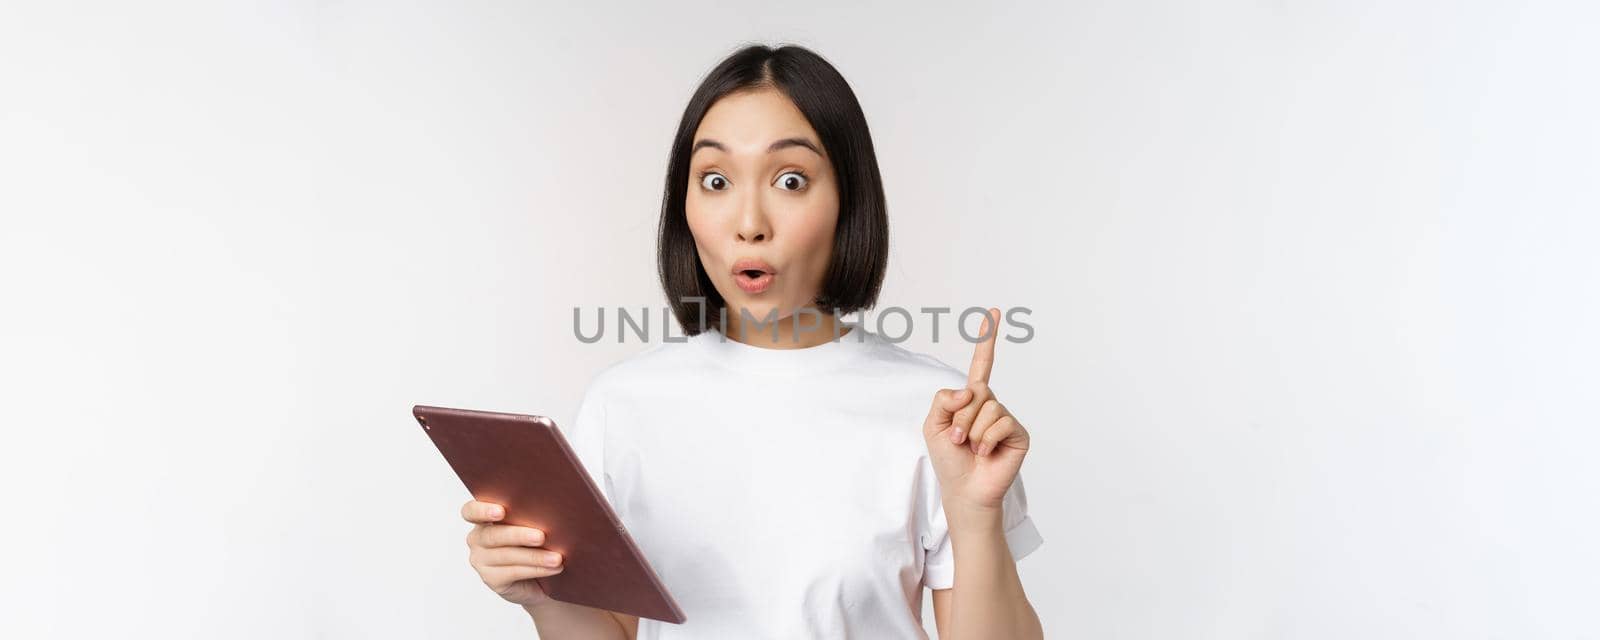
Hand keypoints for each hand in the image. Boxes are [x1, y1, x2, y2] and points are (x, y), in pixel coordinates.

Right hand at [461, 500, 565, 609]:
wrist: (541, 578)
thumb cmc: (537, 542)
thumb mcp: (532, 525)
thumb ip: (530, 515)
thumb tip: (550, 510)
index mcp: (483, 519)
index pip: (470, 511)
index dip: (482, 510)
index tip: (501, 511)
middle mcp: (477, 539)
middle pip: (492, 535)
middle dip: (519, 535)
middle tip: (541, 537)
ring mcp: (481, 561)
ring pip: (506, 555)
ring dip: (535, 556)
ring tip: (556, 557)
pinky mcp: (491, 579)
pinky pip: (513, 572)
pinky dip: (536, 569)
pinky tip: (554, 567)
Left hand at [922, 307, 1031, 511]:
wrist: (964, 490)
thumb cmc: (948, 459)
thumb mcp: (932, 424)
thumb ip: (943, 399)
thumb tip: (972, 390)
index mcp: (971, 399)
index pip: (981, 365)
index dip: (987, 339)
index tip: (994, 313)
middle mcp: (992, 405)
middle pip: (976, 391)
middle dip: (960, 417)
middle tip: (957, 439)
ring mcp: (1006, 418)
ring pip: (988, 407)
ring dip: (971, 431)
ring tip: (971, 448)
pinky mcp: (1018, 433)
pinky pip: (1001, 422)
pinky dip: (987, 440)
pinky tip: (986, 453)